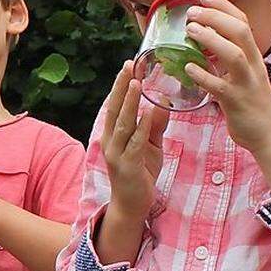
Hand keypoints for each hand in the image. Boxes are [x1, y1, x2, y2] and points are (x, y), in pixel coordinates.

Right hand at [101, 61, 170, 219]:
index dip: (120, 85)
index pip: (115, 105)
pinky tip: (146, 113)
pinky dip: (140, 127)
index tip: (128, 66)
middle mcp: (109, 141)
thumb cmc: (140, 173)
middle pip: (115, 109)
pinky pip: (135, 142)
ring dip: (129, 103)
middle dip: (121, 87)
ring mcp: (116, 153)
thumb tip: (161, 101)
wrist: (131, 205)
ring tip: (135, 83)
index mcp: (112, 134)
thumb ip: (154, 124)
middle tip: (128, 66)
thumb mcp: (150, 145)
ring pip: (123, 123)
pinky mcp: (127, 165)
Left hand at [183, 0, 270, 189]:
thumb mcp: (244, 75)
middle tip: (191, 12)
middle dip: (216, 17)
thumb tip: (203, 44)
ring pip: (234, 54)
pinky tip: (189, 69)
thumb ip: (227, 59)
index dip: (224, 7)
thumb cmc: (252, 104)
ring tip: (190, 30)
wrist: (269, 136)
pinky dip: (204, 76)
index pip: (243, 23)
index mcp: (254, 57)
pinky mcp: (237, 102)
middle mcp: (253, 66)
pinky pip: (220, 87)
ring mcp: (246, 84)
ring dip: (211, 39)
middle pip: (240, 31)